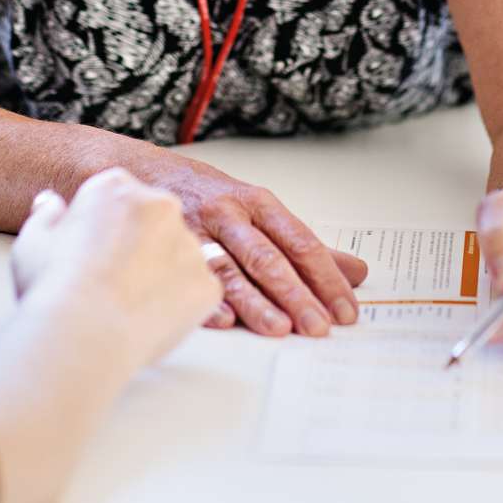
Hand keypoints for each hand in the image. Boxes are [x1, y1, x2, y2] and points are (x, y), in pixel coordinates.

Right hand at [11, 168, 221, 374]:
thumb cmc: (54, 290)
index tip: (95, 254)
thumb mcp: (32, 244)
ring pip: (180, 255)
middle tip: (114, 282)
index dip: (106, 229)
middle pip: (155, 220)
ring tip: (130, 306)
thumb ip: (46, 218)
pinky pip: (199, 291)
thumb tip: (51, 204)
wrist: (83, 335)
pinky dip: (181, 306)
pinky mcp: (207, 282)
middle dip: (140, 246)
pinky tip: (151, 321)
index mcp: (116, 188)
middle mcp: (160, 205)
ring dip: (163, 275)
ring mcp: (189, 242)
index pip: (119, 197)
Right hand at [145, 152, 367, 337]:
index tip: (346, 309)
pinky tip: (225, 320)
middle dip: (296, 294)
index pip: (301, 242)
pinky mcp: (167, 248)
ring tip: (279, 329)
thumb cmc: (211, 198)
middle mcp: (231, 214)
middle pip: (269, 257)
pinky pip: (189, 276)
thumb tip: (358, 273)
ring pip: (231, 269)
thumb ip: (306, 246)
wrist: (144, 173)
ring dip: (256, 301)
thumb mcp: (261, 210)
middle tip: (319, 327)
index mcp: (259, 204)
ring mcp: (198, 230)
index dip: (326, 277)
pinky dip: (207, 299)